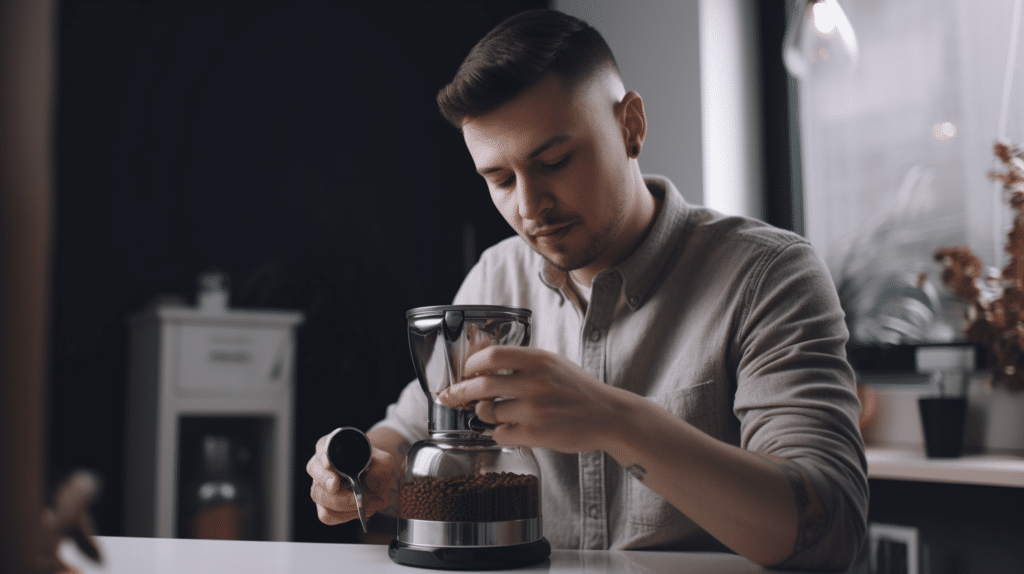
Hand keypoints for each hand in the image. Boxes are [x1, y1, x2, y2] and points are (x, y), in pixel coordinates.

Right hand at [306, 429, 394, 524]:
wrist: (376, 480)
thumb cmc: (375, 466)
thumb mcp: (384, 462)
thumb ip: (380, 469)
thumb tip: (370, 484)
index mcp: (333, 448)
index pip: (322, 447)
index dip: (323, 455)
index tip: (328, 463)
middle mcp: (321, 467)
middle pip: (316, 474)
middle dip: (328, 483)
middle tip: (341, 488)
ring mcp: (320, 488)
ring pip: (320, 497)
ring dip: (342, 503)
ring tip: (365, 503)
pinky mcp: (324, 507)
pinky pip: (327, 515)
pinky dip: (344, 515)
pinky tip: (359, 511)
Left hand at [438, 346, 623, 452]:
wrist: (608, 415)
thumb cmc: (576, 389)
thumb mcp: (552, 363)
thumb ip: (520, 363)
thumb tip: (478, 365)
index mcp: (538, 360)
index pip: (490, 356)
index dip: (470, 365)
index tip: (464, 372)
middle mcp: (535, 382)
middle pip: (480, 385)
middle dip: (459, 392)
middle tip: (451, 396)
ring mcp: (535, 410)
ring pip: (488, 412)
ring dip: (485, 415)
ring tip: (496, 413)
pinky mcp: (536, 435)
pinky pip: (500, 434)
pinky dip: (500, 433)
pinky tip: (512, 428)